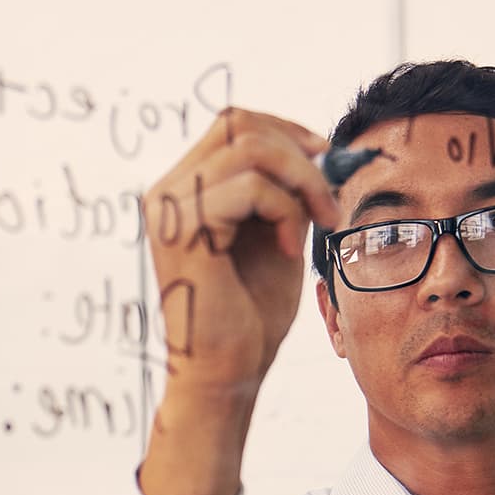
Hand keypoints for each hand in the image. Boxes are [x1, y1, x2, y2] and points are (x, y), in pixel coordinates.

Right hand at [144, 107, 339, 389]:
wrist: (228, 373)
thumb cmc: (250, 314)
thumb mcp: (274, 233)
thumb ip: (281, 190)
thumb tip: (316, 146)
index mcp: (184, 188)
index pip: (233, 122)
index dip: (284, 129)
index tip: (325, 159)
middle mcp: (167, 192)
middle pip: (238, 122)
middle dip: (298, 154)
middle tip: (326, 203)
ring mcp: (170, 209)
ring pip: (249, 149)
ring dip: (301, 182)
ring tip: (317, 225)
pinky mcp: (184, 232)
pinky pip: (251, 188)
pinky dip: (286, 211)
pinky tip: (289, 249)